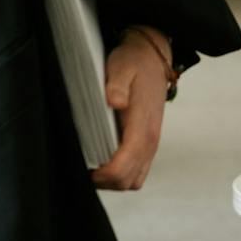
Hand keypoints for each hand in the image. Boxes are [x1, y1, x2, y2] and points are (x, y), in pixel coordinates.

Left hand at [89, 26, 170, 190]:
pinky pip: (138, 171)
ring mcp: (151, 143)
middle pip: (129, 181)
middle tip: (86, 170)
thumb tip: (115, 102)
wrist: (153, 58)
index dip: (105, 175)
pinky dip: (123, 173)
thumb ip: (117, 85)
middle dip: (107, 182)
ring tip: (95, 167)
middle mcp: (150, 140)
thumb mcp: (122, 67)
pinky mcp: (149, 143)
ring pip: (135, 180)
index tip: (88, 169)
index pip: (125, 165)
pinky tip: (107, 160)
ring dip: (115, 180)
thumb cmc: (134, 63)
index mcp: (143, 126)